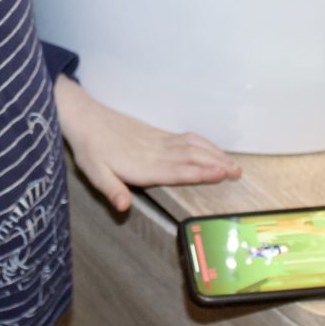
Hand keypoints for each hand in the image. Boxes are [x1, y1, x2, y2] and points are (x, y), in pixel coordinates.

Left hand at [53, 77, 240, 211]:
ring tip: (233, 164)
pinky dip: (204, 144)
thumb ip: (112, 191)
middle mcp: (156, 152)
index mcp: (144, 165)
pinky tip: (212, 149)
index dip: (202, 172)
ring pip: (193, 147)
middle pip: (193, 157)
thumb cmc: (91, 149)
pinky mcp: (158, 134)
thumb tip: (124, 207)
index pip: (179, 170)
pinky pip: (186, 139)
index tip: (222, 174)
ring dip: (215, 154)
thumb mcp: (95, 174)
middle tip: (238, 172)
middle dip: (217, 164)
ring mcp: (159, 141)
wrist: (86, 118)